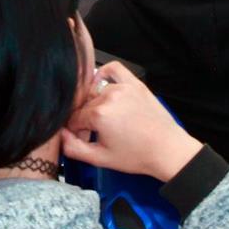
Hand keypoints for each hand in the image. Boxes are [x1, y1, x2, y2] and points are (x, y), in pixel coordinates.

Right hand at [59, 63, 202, 181]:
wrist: (167, 150)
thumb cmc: (138, 155)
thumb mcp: (101, 159)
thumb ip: (74, 149)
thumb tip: (60, 136)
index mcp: (99, 114)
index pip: (74, 118)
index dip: (76, 131)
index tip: (84, 139)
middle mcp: (110, 96)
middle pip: (84, 105)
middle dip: (84, 119)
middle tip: (95, 133)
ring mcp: (123, 87)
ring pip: (95, 91)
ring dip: (94, 103)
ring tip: (104, 119)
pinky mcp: (135, 84)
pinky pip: (113, 69)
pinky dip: (104, 74)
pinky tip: (102, 86)